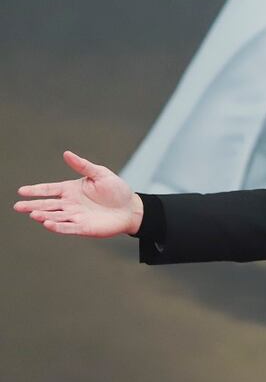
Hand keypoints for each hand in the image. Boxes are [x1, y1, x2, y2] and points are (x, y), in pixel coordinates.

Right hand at [13, 151, 141, 236]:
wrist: (131, 208)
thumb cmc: (116, 190)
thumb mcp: (100, 174)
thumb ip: (83, 166)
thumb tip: (67, 153)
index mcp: (71, 189)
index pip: (49, 189)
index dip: (36, 190)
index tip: (21, 191)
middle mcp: (70, 204)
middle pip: (47, 205)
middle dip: (32, 206)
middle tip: (18, 206)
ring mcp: (75, 216)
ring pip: (55, 216)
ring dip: (43, 216)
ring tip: (32, 214)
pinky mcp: (83, 227)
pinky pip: (68, 227)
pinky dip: (57, 226)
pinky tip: (47, 224)